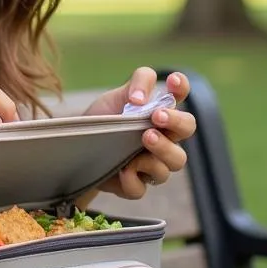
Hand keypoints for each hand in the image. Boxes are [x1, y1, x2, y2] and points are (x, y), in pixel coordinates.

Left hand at [79, 68, 194, 202]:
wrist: (78, 147)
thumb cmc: (104, 119)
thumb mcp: (115, 96)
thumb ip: (133, 87)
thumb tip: (140, 99)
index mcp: (160, 111)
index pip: (179, 95)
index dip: (181, 86)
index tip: (172, 81)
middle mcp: (165, 136)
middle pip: (188, 128)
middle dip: (176, 121)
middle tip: (156, 117)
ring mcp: (154, 163)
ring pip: (176, 161)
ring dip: (162, 149)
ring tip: (144, 139)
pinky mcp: (136, 185)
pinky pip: (142, 187)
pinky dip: (132, 179)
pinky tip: (122, 170)